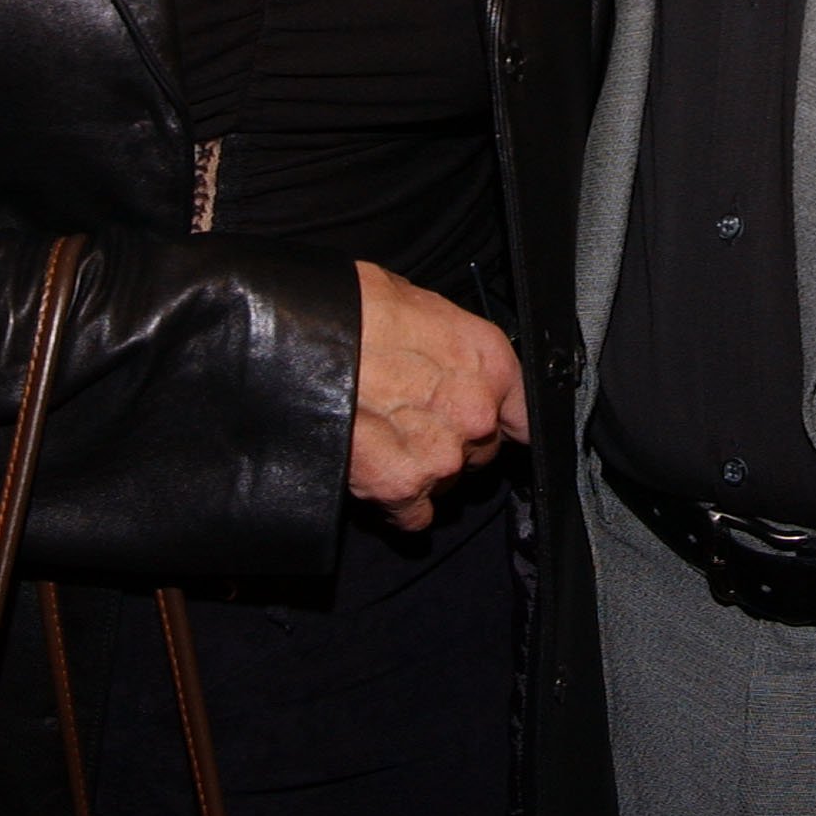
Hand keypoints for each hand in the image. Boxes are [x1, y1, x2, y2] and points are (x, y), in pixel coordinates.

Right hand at [348, 261, 526, 532]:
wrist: (294, 336)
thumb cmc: (350, 309)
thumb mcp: (416, 303)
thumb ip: (450, 345)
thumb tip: (451, 357)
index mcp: (488, 361)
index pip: (522, 414)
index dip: (499, 420)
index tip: (488, 426)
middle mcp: (475, 413)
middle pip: (479, 451)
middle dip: (447, 440)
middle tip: (404, 417)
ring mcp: (441, 455)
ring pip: (444, 481)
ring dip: (418, 468)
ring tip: (377, 434)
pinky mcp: (400, 488)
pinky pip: (413, 512)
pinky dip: (395, 500)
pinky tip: (372, 468)